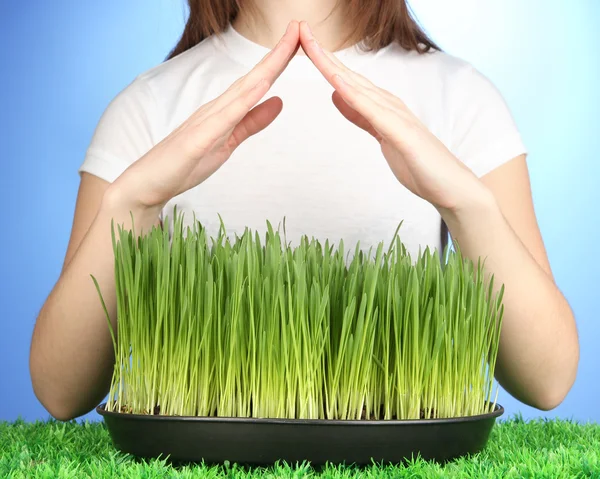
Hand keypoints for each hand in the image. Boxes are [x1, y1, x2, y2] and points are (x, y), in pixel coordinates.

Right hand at [111, 21, 300, 211]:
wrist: (148, 183)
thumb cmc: (185, 163)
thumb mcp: (228, 142)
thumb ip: (252, 122)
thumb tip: (279, 102)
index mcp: (225, 110)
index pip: (257, 82)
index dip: (279, 61)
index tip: (300, 40)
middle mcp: (216, 108)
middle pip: (254, 78)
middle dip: (278, 53)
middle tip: (300, 26)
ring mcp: (205, 121)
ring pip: (242, 91)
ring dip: (266, 68)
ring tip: (287, 46)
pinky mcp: (197, 140)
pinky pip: (224, 118)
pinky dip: (244, 101)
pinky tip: (261, 87)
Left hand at [298, 21, 487, 211]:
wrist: (451, 187)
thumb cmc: (420, 163)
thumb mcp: (381, 135)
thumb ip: (360, 115)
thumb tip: (336, 94)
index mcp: (382, 106)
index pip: (346, 79)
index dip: (323, 61)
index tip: (302, 42)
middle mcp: (389, 105)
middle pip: (348, 75)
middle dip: (322, 53)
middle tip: (300, 29)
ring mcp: (397, 118)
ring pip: (358, 87)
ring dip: (333, 67)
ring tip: (312, 46)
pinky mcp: (403, 135)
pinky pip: (374, 114)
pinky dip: (355, 97)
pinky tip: (338, 84)